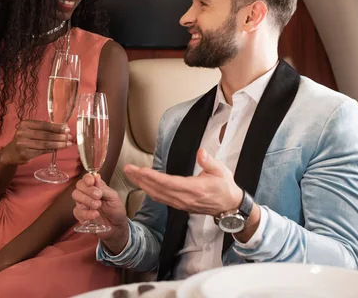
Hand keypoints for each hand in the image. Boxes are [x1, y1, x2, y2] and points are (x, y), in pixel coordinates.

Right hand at [0, 120, 71, 165]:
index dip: (56, 127)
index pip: (44, 125)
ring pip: (45, 144)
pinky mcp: (25, 154)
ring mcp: (22, 144)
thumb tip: (64, 128)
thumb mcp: (31, 131)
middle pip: (45, 135)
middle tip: (69, 137)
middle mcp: (22, 132)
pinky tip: (59, 149)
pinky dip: (52, 150)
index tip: (67, 129)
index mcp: (25, 124)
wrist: (10, 153)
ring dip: (58, 144)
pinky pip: (42, 151)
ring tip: (68, 144)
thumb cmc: (25, 139)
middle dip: (59, 136)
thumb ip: (45, 129)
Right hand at [72, 173, 128, 253]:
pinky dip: (87, 213)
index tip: (92, 182)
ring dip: (86, 200)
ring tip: (98, 205)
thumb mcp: (113, 197)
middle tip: (98, 196)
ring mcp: (83, 204)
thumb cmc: (116, 210)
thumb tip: (96, 177)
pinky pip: (78, 212)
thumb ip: (104, 188)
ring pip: (76, 197)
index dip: (87, 178)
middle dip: (88, 190)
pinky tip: (95, 215)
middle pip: (79, 186)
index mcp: (96, 187)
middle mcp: (87, 193)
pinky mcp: (81, 216)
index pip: (87, 178)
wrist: (117, 227)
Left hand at [124, 148, 242, 216]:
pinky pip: (161, 199)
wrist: (229, 206)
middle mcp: (184, 199)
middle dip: (141, 179)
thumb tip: (200, 152)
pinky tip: (143, 184)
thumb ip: (209, 162)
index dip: (153, 177)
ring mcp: (181, 204)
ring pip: (157, 195)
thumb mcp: (221, 171)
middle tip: (128, 169)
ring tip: (131, 174)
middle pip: (158, 189)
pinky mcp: (179, 206)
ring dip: (142, 185)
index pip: (168, 183)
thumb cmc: (225, 187)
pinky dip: (149, 191)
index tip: (140, 170)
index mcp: (194, 189)